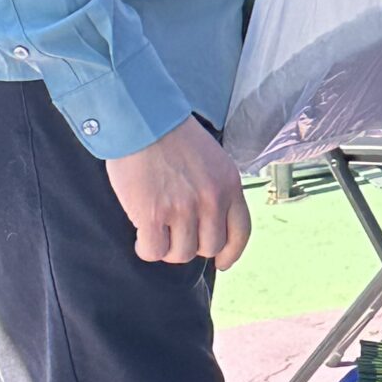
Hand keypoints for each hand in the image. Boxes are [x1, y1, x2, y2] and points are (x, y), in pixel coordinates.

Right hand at [106, 116, 250, 268]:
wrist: (141, 119)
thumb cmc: (171, 136)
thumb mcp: (211, 159)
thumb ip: (216, 189)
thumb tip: (211, 223)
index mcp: (229, 185)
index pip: (240, 232)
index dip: (232, 253)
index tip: (222, 262)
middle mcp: (211, 200)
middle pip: (209, 248)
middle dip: (192, 246)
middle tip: (174, 233)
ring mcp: (183, 209)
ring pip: (181, 254)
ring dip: (167, 248)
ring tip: (156, 232)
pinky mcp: (153, 214)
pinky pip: (154, 251)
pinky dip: (146, 249)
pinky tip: (141, 236)